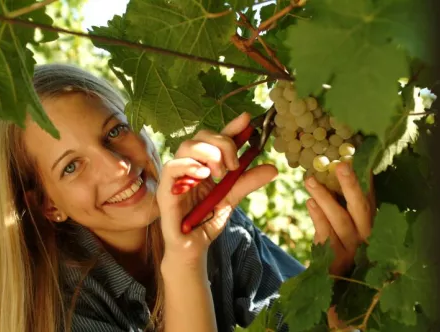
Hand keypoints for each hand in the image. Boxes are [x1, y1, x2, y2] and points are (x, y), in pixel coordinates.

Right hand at [157, 112, 277, 264]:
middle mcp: (190, 165)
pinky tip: (203, 175)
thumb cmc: (207, 221)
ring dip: (208, 153)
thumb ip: (247, 182)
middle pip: (201, 136)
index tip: (248, 120)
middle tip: (234, 164)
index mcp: (205, 164)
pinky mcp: (166, 189)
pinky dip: (189, 165)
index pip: (216, 139)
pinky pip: (172, 167)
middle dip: (222, 143)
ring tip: (220, 173)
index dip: (231, 127)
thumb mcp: (232, 198)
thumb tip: (273, 168)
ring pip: (186, 146)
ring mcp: (177, 176)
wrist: (194, 247)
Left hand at [304, 162, 375, 275]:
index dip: (363, 178)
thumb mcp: (345, 223)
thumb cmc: (339, 245)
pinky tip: (309, 202)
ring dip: (325, 198)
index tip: (351, 157)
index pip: (369, 197)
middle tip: (340, 164)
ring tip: (310, 180)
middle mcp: (367, 235)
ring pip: (341, 220)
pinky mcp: (336, 259)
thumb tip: (340, 165)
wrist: (331, 281)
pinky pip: (326, 235)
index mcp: (371, 223)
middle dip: (351, 185)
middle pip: (361, 207)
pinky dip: (318, 217)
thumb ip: (345, 201)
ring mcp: (353, 249)